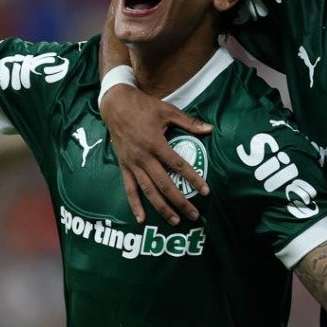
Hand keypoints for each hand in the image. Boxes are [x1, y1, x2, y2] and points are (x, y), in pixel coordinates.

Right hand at [99, 84, 211, 224]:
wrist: (116, 105)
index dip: (193, 179)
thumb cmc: (143, 106)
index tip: (205, 191)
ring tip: (175, 220)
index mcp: (155, 143)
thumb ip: (189, 122)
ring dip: (162, 207)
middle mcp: (143, 157)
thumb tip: (210, 129)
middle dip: (180, 201)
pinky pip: (129, 189)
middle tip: (194, 214)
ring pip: (148, 191)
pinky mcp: (124, 167)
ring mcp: (132, 164)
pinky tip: (141, 219)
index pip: (178, 165)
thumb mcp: (167, 110)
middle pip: (164, 184)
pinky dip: (135, 205)